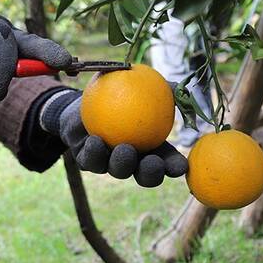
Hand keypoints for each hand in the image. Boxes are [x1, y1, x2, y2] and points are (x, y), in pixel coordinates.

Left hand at [40, 91, 187, 185]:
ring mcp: (109, 162)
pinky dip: (94, 152)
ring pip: (118, 171)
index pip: (166, 160)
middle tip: (153, 162)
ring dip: (123, 163)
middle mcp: (131, 159)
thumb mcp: (136, 86)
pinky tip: (95, 141)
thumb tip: (178, 87)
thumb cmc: (116, 92)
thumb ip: (157, 88)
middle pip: (145, 175)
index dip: (174, 166)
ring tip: (124, 148)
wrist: (81, 102)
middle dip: (152, 173)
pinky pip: (91, 161)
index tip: (181, 166)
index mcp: (149, 147)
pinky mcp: (87, 161)